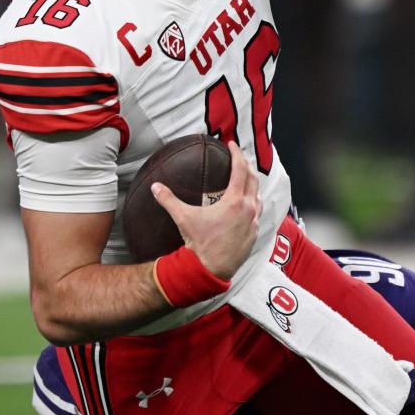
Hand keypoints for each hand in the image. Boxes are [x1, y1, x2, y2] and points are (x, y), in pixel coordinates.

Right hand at [152, 141, 260, 279]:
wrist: (210, 270)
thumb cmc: (199, 243)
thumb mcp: (183, 218)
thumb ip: (169, 200)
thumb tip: (155, 187)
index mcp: (235, 201)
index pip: (240, 169)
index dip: (237, 154)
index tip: (232, 145)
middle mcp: (248, 209)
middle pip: (253, 180)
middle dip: (247, 166)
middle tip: (240, 158)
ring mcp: (253, 223)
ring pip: (258, 198)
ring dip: (253, 186)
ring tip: (246, 181)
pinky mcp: (253, 236)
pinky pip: (257, 215)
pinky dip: (253, 205)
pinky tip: (246, 208)